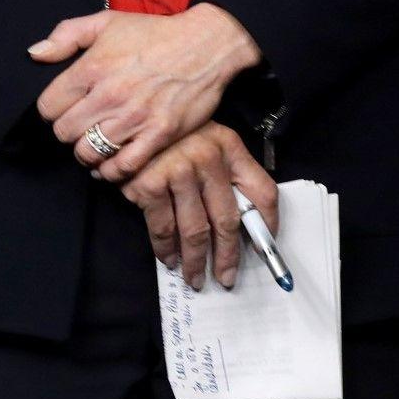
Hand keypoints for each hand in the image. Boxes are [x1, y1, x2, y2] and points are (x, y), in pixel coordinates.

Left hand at [28, 5, 261, 181]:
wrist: (205, 44)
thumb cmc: (154, 33)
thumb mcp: (107, 21)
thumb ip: (66, 35)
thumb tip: (35, 54)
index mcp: (92, 68)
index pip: (48, 108)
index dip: (53, 110)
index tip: (64, 108)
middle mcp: (109, 96)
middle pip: (65, 134)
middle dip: (69, 132)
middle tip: (81, 126)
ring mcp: (134, 118)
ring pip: (89, 154)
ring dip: (88, 152)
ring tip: (95, 144)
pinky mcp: (158, 136)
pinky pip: (122, 168)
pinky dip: (112, 171)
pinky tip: (112, 162)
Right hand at [117, 119, 277, 291]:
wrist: (130, 120)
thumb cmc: (176, 137)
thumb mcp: (209, 143)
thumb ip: (229, 174)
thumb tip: (248, 225)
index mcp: (229, 146)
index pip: (261, 190)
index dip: (267, 225)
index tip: (265, 249)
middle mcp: (207, 157)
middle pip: (227, 220)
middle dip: (228, 256)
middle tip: (227, 278)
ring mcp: (178, 171)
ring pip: (195, 231)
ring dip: (196, 262)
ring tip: (196, 278)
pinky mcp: (150, 184)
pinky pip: (163, 229)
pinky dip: (167, 251)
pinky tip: (170, 260)